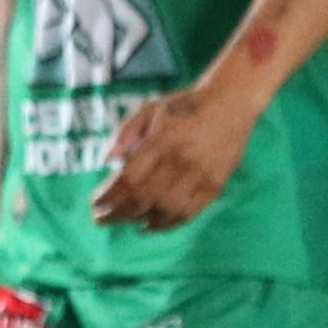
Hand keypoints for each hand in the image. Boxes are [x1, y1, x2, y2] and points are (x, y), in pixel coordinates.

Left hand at [93, 84, 247, 230]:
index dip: (108, 196)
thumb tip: (105, 161)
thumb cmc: (184, 105)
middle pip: (143, 199)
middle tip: (102, 219)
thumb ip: (125, 132)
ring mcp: (200, 176)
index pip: (129, 178)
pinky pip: (187, 214)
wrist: (232, 102)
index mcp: (162, 139)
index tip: (95, 204)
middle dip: (117, 213)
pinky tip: (149, 225)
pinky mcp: (215, 186)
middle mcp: (181, 160)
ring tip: (124, 220)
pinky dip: (165, 225)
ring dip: (139, 220)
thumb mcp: (150, 108)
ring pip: (164, 210)